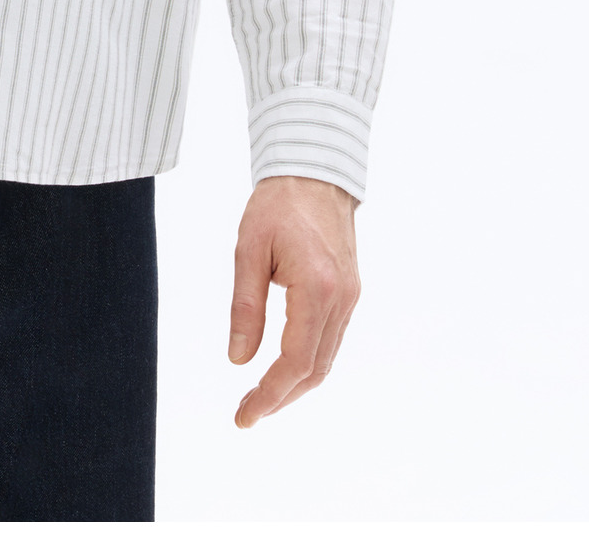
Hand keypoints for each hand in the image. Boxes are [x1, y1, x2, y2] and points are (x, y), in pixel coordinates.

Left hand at [228, 174, 360, 426]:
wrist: (315, 172)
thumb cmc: (277, 205)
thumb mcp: (248, 251)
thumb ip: (245, 307)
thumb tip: (239, 360)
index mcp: (317, 288)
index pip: (296, 361)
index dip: (270, 394)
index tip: (244, 415)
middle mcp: (341, 299)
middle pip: (315, 369)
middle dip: (281, 398)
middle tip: (247, 413)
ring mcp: (350, 297)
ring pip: (326, 359)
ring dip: (295, 385)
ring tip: (260, 397)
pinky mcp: (349, 292)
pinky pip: (331, 340)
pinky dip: (308, 363)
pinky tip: (284, 368)